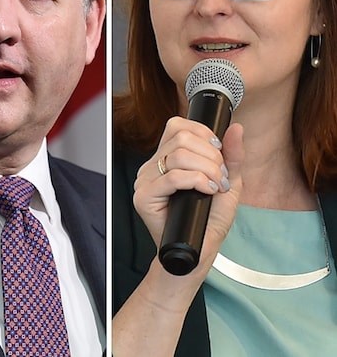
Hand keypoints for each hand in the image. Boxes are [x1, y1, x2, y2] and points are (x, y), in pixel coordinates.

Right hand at [133, 117, 243, 272]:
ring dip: (207, 169)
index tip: (219, 153)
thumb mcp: (227, 183)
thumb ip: (232, 156)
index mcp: (166, 159)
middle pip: (181, 138)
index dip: (202, 133)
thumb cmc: (207, 222)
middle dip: (211, 156)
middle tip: (220, 177)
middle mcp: (152, 167)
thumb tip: (236, 128)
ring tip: (215, 186)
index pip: (177, 126)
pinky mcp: (144, 197)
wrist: (198, 253)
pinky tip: (206, 191)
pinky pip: (172, 177)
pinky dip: (197, 181)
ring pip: (178, 155)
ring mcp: (145, 181)